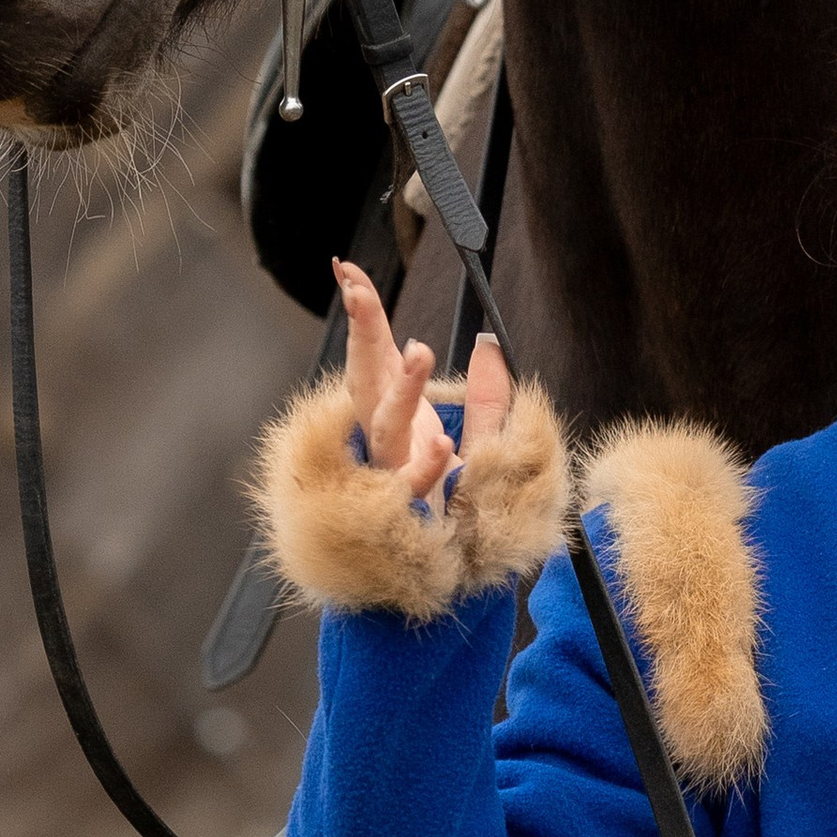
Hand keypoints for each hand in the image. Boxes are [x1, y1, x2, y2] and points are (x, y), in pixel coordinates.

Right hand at [334, 259, 512, 509]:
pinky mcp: (406, 509)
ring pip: (387, 425)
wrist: (441, 568)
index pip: (373, 352)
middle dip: (360, 333)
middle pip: (366, 375)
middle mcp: (384, 437)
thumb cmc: (450, 502)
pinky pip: (411, 487)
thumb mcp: (482, 437)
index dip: (361, 311)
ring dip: (403, 390)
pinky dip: (426, 467)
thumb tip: (492, 343)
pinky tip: (445, 445)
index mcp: (395, 413)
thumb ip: (489, 395)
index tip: (344, 267)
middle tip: (355, 289)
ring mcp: (390, 471)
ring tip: (421, 352)